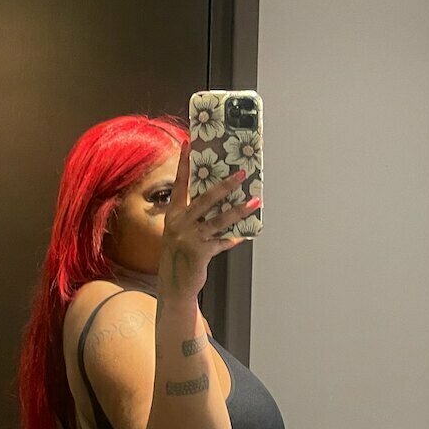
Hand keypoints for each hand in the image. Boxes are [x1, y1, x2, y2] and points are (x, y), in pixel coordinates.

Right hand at [158, 140, 257, 298]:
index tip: (188, 144)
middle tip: (241, 174)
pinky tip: (244, 234)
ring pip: (219, 220)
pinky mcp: (200, 252)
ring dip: (239, 210)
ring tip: (254, 201)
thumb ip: (196, 217)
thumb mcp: (181, 232)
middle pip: (206, 199)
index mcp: (173, 214)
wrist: (174, 284)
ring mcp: (189, 238)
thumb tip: (223, 201)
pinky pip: (223, 242)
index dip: (184, 163)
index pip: (180, 184)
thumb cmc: (180, 255)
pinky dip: (234, 238)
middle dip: (225, 185)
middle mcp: (179, 223)